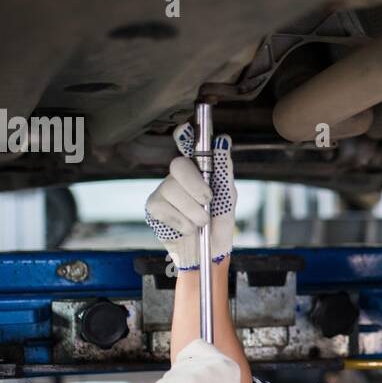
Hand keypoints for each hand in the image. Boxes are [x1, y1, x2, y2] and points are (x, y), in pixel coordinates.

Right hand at [144, 122, 235, 270]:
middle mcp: (177, 177)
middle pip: (178, 167)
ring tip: (201, 222)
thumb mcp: (228, 196)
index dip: (185, 137)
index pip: (188, 147)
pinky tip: (187, 228)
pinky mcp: (153, 208)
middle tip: (208, 200)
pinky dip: (182, 222)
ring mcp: (163, 191)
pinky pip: (165, 209)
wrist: (210, 253)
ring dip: (194, 212)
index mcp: (197, 171)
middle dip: (197, 186)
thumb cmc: (218, 224)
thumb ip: (223, 169)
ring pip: (173, 191)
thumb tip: (223, 140)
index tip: (185, 129)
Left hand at [152, 339, 244, 382]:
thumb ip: (213, 376)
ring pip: (171, 375)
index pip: (199, 346)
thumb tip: (195, 368)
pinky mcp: (181, 382)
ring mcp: (196, 372)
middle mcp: (213, 365)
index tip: (188, 368)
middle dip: (181, 379)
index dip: (190, 358)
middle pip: (183, 361)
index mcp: (228, 366)